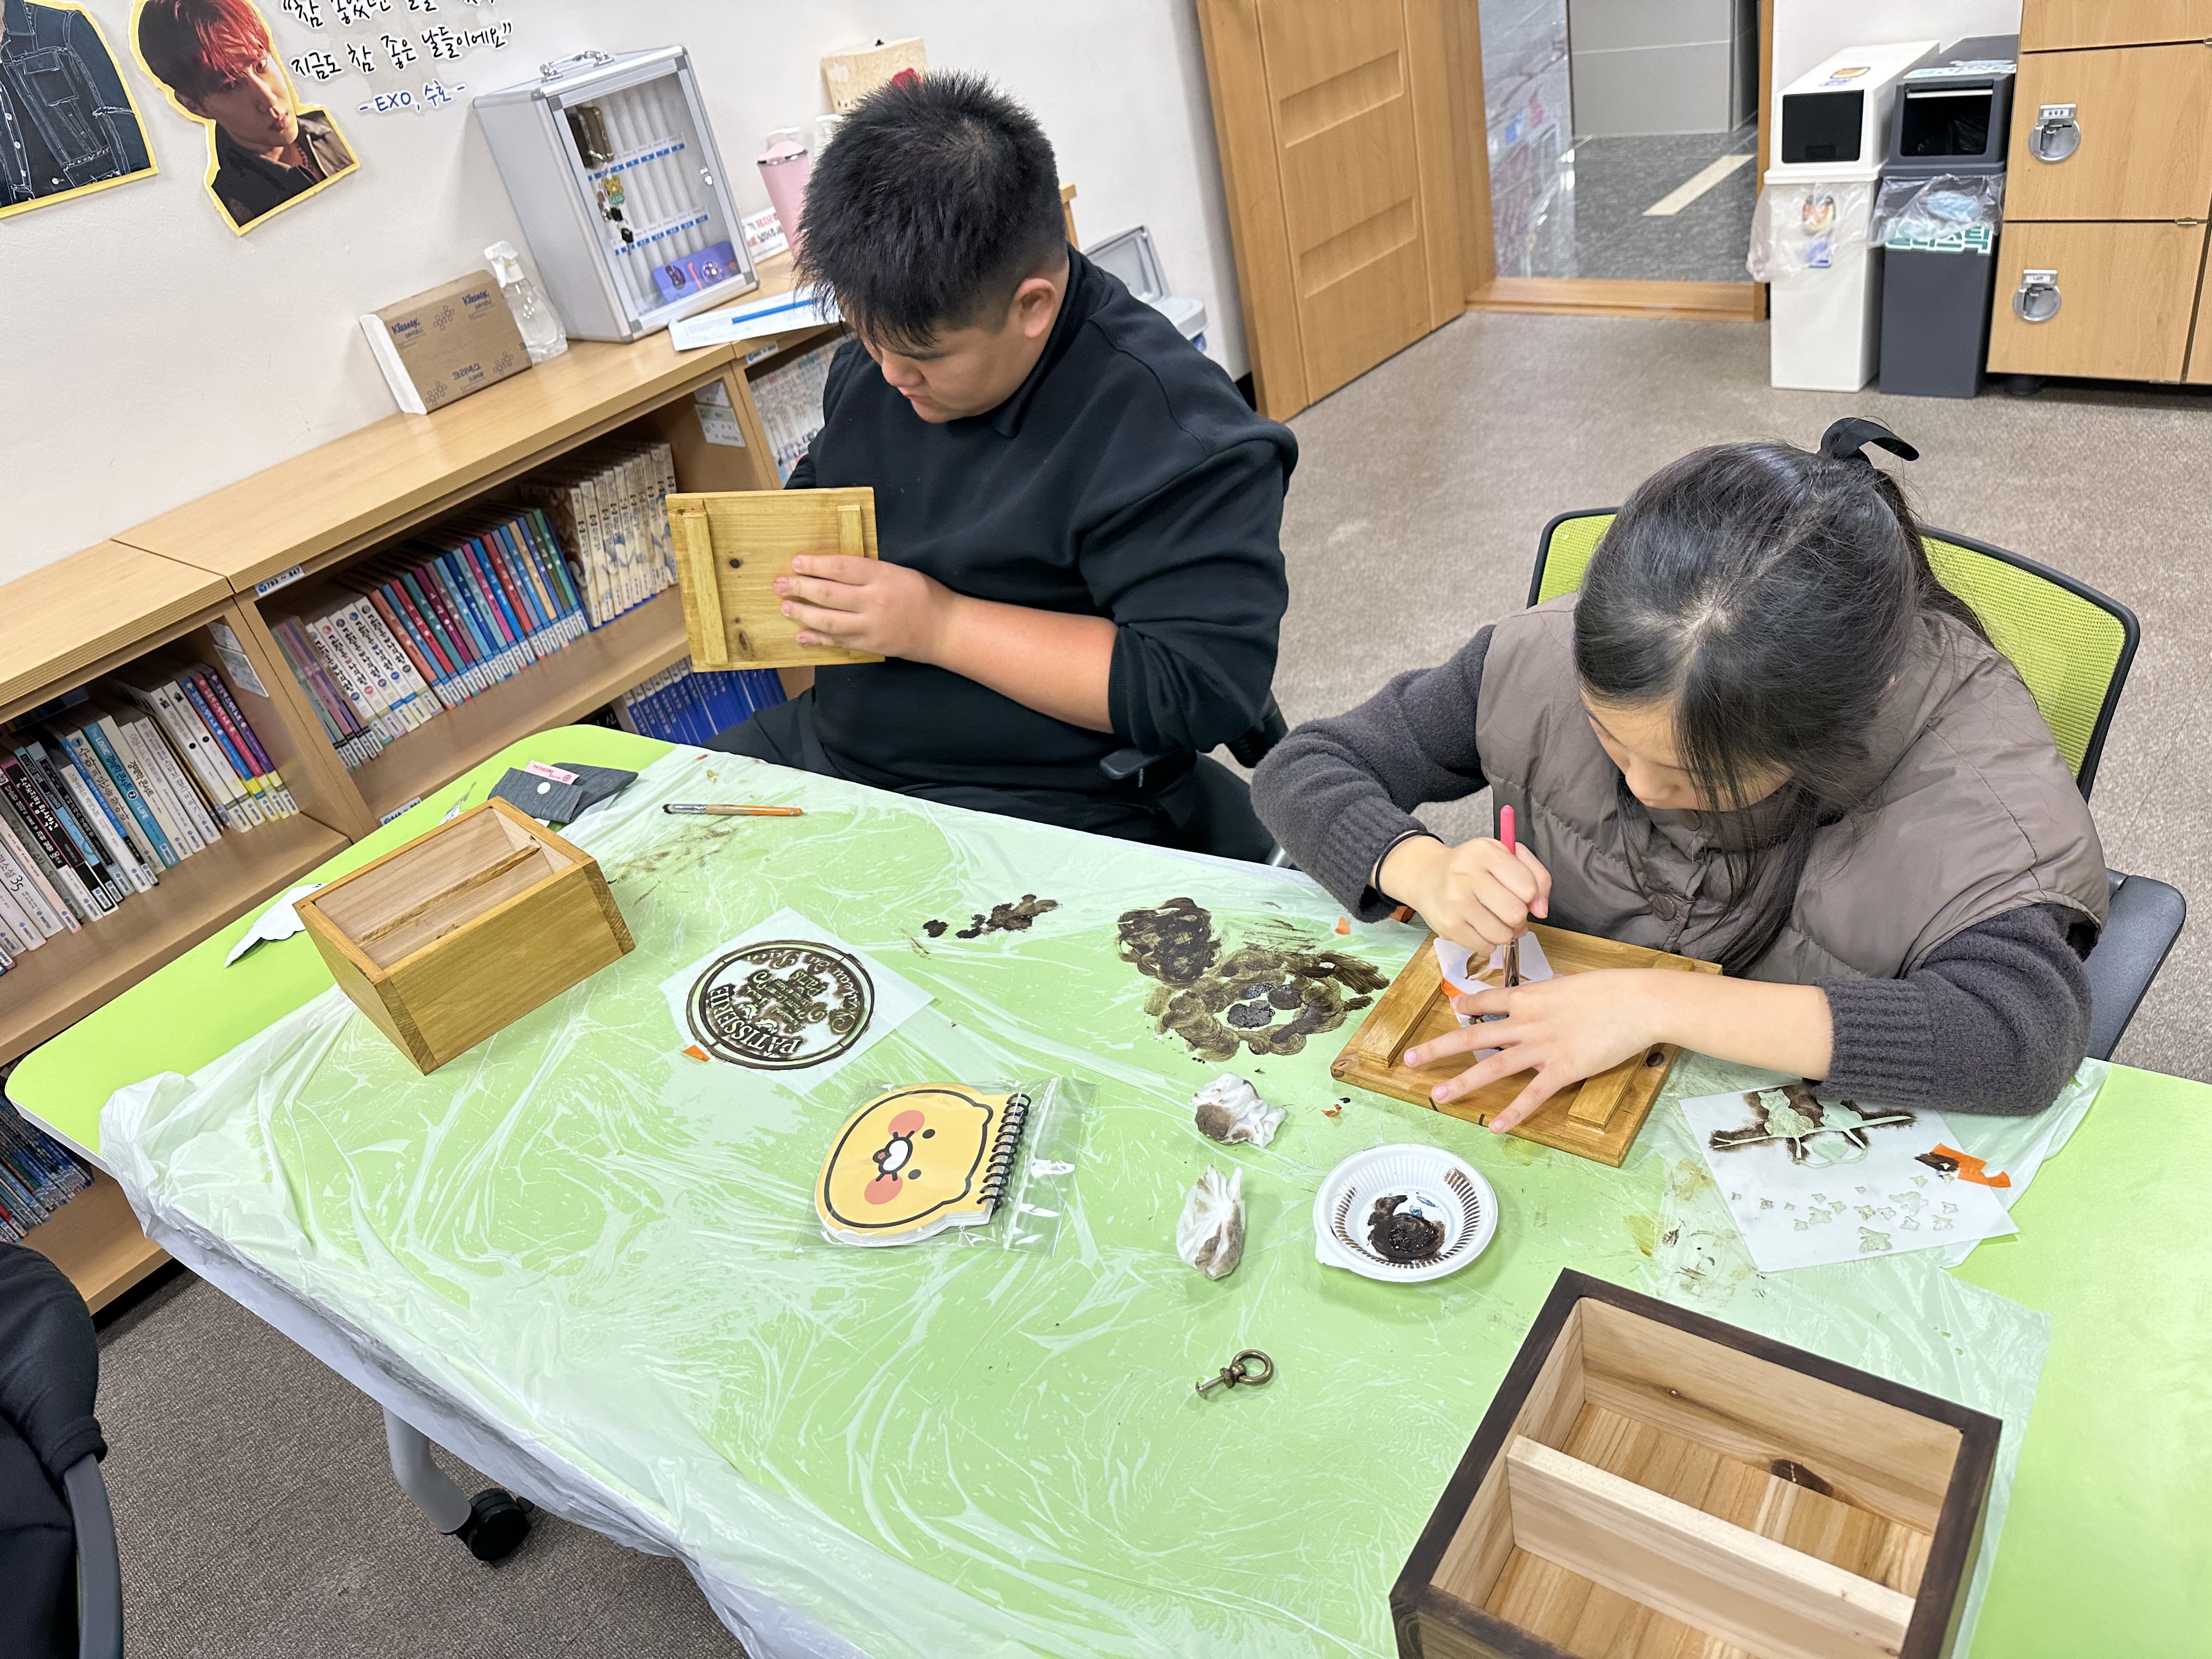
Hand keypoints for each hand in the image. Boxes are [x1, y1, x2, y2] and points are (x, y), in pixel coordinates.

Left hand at [776, 556, 958, 660]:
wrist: (945, 629)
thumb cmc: (923, 594)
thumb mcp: (897, 571)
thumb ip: (867, 571)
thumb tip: (830, 570)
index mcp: (882, 576)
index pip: (840, 567)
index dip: (815, 564)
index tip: (796, 562)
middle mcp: (874, 601)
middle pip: (828, 593)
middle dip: (800, 588)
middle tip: (780, 584)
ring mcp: (871, 626)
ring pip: (828, 620)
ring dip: (803, 613)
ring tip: (785, 606)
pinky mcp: (870, 645)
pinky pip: (838, 642)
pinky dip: (817, 639)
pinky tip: (801, 635)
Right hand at [1378, 834, 1551, 951]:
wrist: (1427, 876)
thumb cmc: (1473, 866)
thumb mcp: (1506, 855)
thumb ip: (1536, 876)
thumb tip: (1541, 910)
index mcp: (1485, 852)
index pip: (1528, 887)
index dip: (1531, 895)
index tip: (1521, 893)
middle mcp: (1467, 875)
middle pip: (1516, 913)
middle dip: (1518, 916)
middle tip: (1507, 909)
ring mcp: (1455, 902)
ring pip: (1502, 934)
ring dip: (1505, 931)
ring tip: (1495, 919)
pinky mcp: (1448, 926)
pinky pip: (1485, 947)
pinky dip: (1488, 942)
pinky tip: (1480, 927)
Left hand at [1403, 969, 1667, 1133]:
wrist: (1639, 1001)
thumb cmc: (1611, 989)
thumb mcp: (1571, 984)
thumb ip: (1551, 994)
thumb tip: (1544, 995)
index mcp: (1529, 997)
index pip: (1486, 1000)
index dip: (1467, 1005)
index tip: (1453, 1008)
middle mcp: (1527, 1022)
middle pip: (1473, 1035)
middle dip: (1438, 1048)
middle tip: (1409, 1060)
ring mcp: (1543, 1047)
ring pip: (1493, 1066)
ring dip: (1463, 1083)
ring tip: (1438, 1095)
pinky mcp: (1564, 1069)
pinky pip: (1533, 1094)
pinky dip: (1515, 1112)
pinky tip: (1497, 1126)